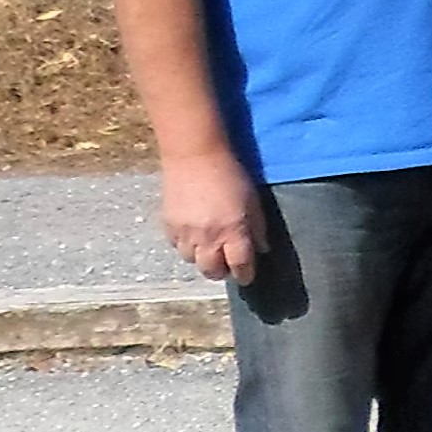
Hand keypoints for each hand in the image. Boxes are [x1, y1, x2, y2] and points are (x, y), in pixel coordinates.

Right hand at [160, 146, 263, 285]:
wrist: (194, 156)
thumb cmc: (230, 175)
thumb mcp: (254, 201)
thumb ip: (258, 228)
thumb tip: (263, 249)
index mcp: (233, 231)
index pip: (240, 266)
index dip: (245, 275)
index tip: (247, 276)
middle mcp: (208, 237)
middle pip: (212, 271)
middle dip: (222, 271)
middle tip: (228, 264)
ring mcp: (185, 233)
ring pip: (192, 261)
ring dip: (202, 258)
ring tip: (210, 247)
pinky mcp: (168, 226)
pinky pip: (177, 246)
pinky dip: (186, 245)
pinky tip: (194, 235)